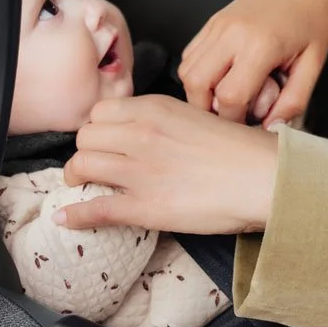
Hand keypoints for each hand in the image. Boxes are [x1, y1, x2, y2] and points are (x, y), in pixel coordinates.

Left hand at [58, 95, 278, 233]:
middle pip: (86, 137)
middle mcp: (141, 134)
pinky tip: (65, 218)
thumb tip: (143, 131)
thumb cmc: (240, 149)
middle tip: (95, 164)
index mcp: (154, 108)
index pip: (100, 112)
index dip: (99, 128)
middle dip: (87, 151)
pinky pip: (96, 208)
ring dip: (78, 176)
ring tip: (84, 185)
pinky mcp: (145, 206)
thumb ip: (163, 119)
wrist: (263, 177)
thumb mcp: (195, 116)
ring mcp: (140, 170)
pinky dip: (75, 214)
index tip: (104, 140)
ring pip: (82, 166)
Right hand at [180, 0, 327, 125]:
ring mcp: (217, 25)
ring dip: (199, 92)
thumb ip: (293, 101)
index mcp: (260, 45)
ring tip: (224, 98)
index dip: (235, 121)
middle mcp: (232, 33)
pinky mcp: (211, 22)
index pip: (230, 97)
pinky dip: (197, 74)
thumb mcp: (313, 64)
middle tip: (229, 116)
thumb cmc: (311, 21)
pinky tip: (219, 79)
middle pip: (197, 85)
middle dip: (208, 110)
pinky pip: (189, 55)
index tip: (247, 126)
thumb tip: (272, 129)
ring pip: (187, 71)